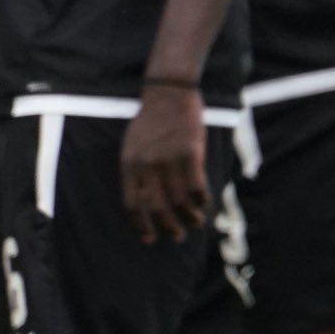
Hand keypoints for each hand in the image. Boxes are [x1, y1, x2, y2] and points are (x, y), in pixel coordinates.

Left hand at [119, 81, 211, 246]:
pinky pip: (197, 186)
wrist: (168, 94)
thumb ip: (135, 172)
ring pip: (180, 200)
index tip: (149, 239)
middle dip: (168, 227)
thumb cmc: (149, 122)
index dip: (141, 225)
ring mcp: (169, 159)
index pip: (132, 204)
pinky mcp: (191, 153)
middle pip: (157, 207)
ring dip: (189, 216)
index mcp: (129, 165)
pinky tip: (204, 202)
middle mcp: (147, 165)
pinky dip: (201, 198)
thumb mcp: (131, 146)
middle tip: (177, 237)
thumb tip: (143, 203)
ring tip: (195, 223)